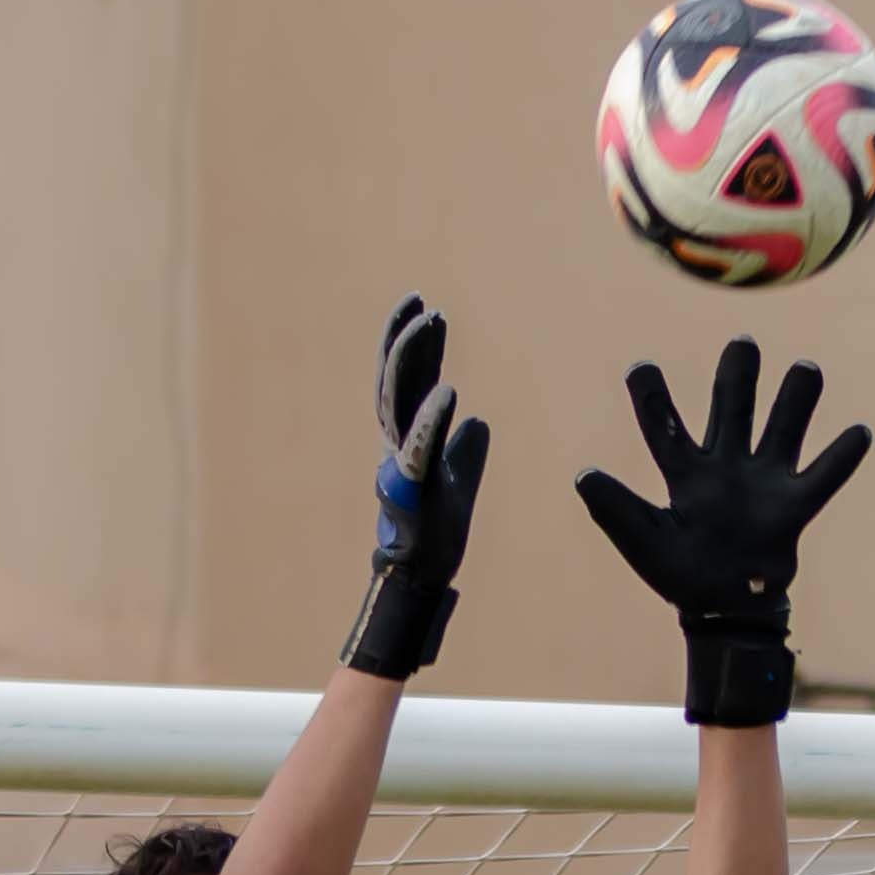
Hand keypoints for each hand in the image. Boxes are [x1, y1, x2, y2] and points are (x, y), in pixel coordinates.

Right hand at [342, 294, 489, 681]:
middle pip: (396, 380)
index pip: (408, 380)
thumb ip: (465, 448)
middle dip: (404, 338)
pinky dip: (432, 420)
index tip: (424, 305)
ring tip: (429, 324)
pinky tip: (449, 392)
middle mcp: (398, 443)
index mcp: (409, 437)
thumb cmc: (437, 528)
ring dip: (412, 360)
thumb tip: (478, 423)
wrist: (425, 573)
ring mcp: (401, 464)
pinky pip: (420, 449)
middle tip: (419, 301)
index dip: (414, 343)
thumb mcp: (460, 478)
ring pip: (398, 401)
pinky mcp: (412, 490)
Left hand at [578, 339, 871, 727]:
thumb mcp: (643, 542)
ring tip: (807, 369)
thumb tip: (583, 474)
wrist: (725, 609)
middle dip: (738, 374)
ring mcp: (763, 482)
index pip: (665, 425)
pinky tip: (859, 430)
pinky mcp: (793, 506)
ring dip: (795, 401)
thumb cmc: (680, 575)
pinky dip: (841, 457)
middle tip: (743, 343)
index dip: (651, 396)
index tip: (639, 368)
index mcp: (685, 472)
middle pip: (731, 407)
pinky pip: (822, 477)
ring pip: (782, 429)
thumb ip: (615, 511)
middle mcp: (726, 465)